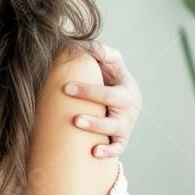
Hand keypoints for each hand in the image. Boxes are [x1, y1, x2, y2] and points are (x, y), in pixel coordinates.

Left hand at [65, 41, 141, 158]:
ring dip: (97, 128)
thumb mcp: (111, 62)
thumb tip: (77, 42)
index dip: (87, 90)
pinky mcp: (122, 139)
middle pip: (113, 109)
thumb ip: (100, 51)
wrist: (124, 102)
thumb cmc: (111, 79)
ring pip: (115, 130)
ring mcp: (126, 125)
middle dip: (94, 108)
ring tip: (78, 125)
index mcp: (126, 90)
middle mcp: (128, 109)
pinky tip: (94, 153)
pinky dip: (109, 152)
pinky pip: (118, 148)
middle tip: (73, 116)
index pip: (108, 91)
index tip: (65, 88)